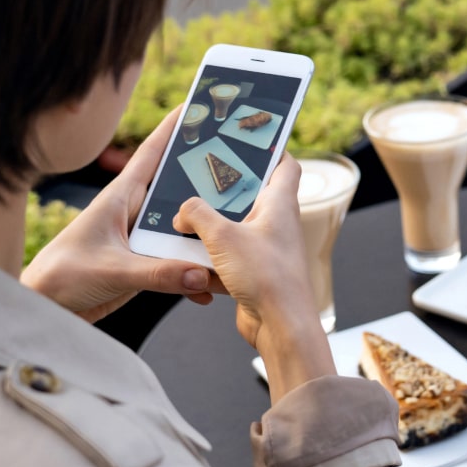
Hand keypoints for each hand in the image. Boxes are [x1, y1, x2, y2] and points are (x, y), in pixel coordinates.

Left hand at [22, 106, 223, 321]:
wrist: (45, 309)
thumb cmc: (61, 276)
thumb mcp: (112, 269)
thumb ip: (158, 272)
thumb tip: (200, 274)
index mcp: (120, 198)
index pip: (151, 153)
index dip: (173, 127)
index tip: (198, 105)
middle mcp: (133, 214)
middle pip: (178, 191)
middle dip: (206, 182)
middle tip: (241, 170)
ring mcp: (140, 241)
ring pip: (183, 232)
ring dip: (205, 238)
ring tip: (235, 239)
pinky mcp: (143, 266)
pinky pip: (178, 266)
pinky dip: (194, 276)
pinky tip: (209, 288)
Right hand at [173, 154, 334, 401]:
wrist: (280, 327)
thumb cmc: (266, 276)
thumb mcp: (222, 236)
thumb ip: (197, 215)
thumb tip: (182, 212)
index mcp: (280, 205)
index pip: (284, 165)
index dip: (270, 149)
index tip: (248, 140)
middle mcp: (277, 225)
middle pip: (252, 196)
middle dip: (225, 190)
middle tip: (199, 180)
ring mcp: (266, 251)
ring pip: (235, 230)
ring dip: (211, 228)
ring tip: (183, 219)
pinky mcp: (255, 275)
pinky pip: (228, 260)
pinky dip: (210, 260)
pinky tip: (188, 260)